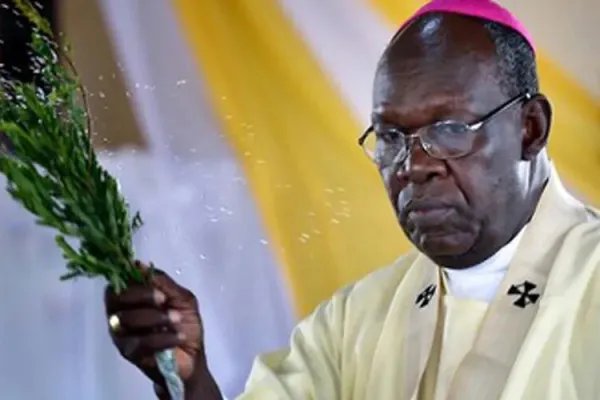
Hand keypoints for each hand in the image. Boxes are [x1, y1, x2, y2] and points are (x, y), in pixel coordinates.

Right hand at [104, 263, 204, 388]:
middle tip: (164, 299)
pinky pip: (140, 341)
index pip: (118, 283)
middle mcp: (120, 314)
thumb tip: (140, 264)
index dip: (132, 279)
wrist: (193, 356)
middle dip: (142, 295)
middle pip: (116, 298)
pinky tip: (177, 337)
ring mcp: (122, 334)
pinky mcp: (129, 353)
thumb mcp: (181, 298)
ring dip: (156, 317)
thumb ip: (162, 282)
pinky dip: (163, 337)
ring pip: (127, 319)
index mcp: (131, 298)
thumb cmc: (185, 324)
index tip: (154, 282)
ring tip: (176, 320)